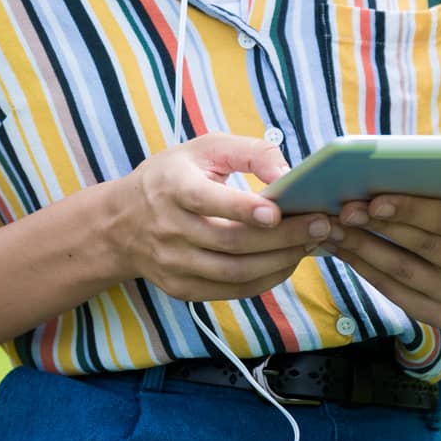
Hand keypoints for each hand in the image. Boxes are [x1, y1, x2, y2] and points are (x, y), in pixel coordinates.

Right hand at [116, 132, 335, 302]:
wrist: (121, 222)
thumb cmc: (172, 177)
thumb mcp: (204, 149)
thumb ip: (248, 152)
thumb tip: (287, 173)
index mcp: (171, 187)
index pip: (206, 201)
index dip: (242, 208)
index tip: (277, 211)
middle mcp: (169, 229)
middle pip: (230, 242)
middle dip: (281, 237)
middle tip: (319, 224)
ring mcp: (174, 264)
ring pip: (234, 272)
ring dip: (279, 262)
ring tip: (309, 244)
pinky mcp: (182, 289)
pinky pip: (231, 291)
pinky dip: (265, 280)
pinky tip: (286, 263)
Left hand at [323, 192, 440, 330]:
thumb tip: (393, 160)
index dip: (409, 209)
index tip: (373, 200)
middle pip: (421, 246)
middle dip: (377, 226)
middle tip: (342, 210)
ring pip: (403, 272)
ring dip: (362, 248)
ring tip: (333, 227)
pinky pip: (396, 294)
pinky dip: (365, 270)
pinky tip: (344, 250)